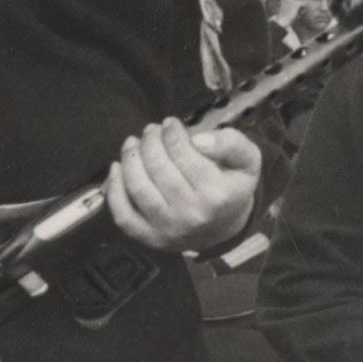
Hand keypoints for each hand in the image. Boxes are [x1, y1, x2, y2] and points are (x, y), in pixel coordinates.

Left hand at [105, 118, 260, 251]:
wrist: (225, 228)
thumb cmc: (232, 186)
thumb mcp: (248, 160)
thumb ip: (231, 143)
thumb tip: (198, 139)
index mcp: (217, 195)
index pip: (183, 154)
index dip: (172, 132)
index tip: (170, 122)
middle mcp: (192, 215)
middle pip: (158, 168)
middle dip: (150, 141)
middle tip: (151, 130)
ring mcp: (169, 230)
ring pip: (138, 188)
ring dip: (130, 158)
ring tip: (133, 142)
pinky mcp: (150, 239)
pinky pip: (123, 216)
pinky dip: (114, 190)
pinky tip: (117, 168)